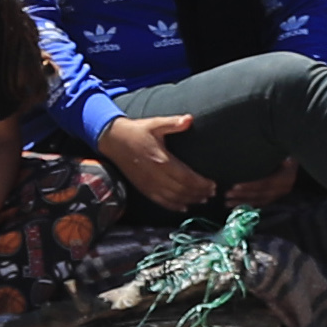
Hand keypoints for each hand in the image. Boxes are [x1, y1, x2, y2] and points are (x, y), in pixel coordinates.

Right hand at [100, 111, 218, 213]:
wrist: (113, 140)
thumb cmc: (137, 131)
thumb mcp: (155, 124)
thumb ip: (173, 123)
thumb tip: (189, 119)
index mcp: (161, 160)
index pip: (186, 177)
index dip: (201, 184)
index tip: (213, 184)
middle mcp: (156, 176)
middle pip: (182, 190)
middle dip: (199, 193)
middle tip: (212, 193)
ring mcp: (149, 184)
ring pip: (173, 198)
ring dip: (189, 200)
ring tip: (202, 199)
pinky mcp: (143, 188)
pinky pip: (160, 201)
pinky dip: (174, 206)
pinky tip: (184, 207)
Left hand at [226, 153, 301, 210]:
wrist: (302, 155)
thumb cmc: (287, 150)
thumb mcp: (280, 151)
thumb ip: (269, 155)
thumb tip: (253, 150)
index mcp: (285, 177)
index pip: (265, 183)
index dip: (249, 185)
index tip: (234, 186)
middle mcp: (284, 188)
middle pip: (260, 194)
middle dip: (242, 195)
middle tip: (227, 195)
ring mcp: (281, 193)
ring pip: (260, 200)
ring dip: (243, 202)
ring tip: (228, 203)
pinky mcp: (277, 196)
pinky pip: (262, 202)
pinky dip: (250, 204)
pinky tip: (238, 206)